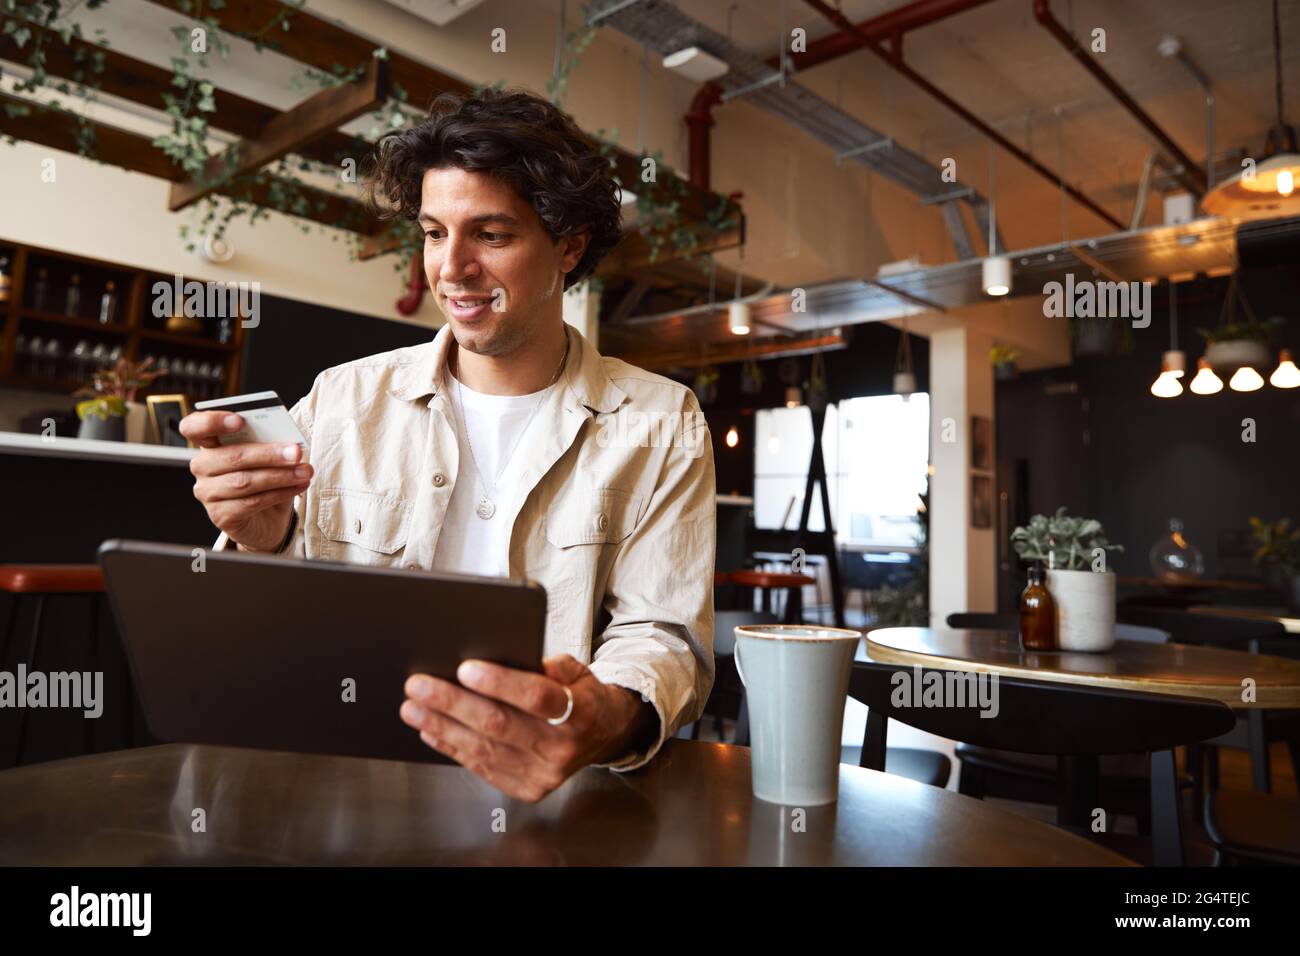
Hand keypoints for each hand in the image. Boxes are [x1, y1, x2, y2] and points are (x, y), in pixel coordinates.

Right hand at [180, 410, 311, 551]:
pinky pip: (251, 502)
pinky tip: (297, 486)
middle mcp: (203, 467)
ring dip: (280, 475)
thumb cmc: (265, 480)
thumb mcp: (268, 457)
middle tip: (296, 453)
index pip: (194, 427)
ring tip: (304, 472)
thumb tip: (289, 442)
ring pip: (244, 481)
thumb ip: (269, 444)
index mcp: (210, 444)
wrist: (267, 520)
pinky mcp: (220, 515)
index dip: (212, 421)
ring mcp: (208, 493)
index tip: (239, 420)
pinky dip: (279, 493)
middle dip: (268, 454)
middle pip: (232, 456)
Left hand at [399, 655, 653, 801]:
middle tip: (419, 686)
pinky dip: (453, 748)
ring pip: (484, 749)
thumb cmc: (581, 694)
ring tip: (413, 708)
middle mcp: (562, 748)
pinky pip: (483, 769)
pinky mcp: (529, 789)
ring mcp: (545, 774)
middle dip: (452, 703)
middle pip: (499, 724)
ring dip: (442, 727)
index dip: (499, 683)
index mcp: (579, 711)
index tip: (465, 668)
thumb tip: (505, 654)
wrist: (604, 734)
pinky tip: (432, 731)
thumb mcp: (576, 669)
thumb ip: (547, 663)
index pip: (535, 697)